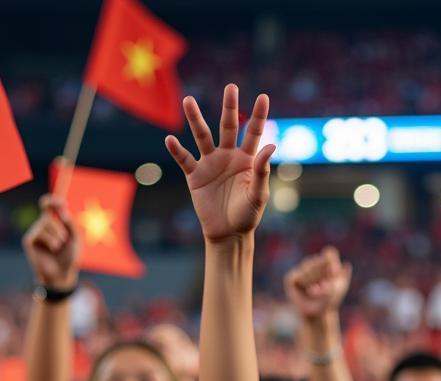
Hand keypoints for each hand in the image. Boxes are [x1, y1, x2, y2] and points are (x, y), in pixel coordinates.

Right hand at [23, 194, 79, 289]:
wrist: (63, 275)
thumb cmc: (70, 257)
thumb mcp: (75, 238)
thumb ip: (71, 223)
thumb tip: (62, 211)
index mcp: (53, 223)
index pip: (48, 205)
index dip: (52, 201)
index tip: (62, 203)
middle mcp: (42, 226)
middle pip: (47, 214)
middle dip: (59, 226)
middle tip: (64, 239)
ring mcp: (34, 233)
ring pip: (44, 222)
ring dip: (57, 234)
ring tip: (59, 246)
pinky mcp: (28, 240)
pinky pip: (39, 232)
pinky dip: (50, 240)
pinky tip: (53, 249)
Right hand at [166, 84, 274, 242]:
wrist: (228, 233)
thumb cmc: (247, 215)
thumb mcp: (258, 195)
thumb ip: (263, 171)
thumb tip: (270, 145)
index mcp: (246, 159)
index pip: (253, 132)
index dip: (258, 116)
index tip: (263, 97)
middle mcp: (227, 156)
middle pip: (228, 126)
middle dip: (230, 108)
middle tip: (231, 88)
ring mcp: (210, 164)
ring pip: (202, 136)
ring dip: (195, 119)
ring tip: (189, 100)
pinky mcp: (195, 176)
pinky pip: (184, 160)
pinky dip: (177, 150)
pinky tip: (170, 140)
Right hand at [284, 246, 351, 319]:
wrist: (317, 315)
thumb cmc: (329, 301)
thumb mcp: (339, 288)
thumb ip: (343, 276)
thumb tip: (346, 265)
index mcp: (325, 262)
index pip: (329, 253)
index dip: (332, 261)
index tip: (336, 272)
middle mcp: (312, 263)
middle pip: (321, 261)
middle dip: (325, 275)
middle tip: (327, 287)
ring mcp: (301, 270)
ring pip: (310, 268)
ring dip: (317, 281)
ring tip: (318, 291)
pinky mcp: (291, 278)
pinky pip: (300, 277)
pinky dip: (307, 284)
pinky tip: (310, 291)